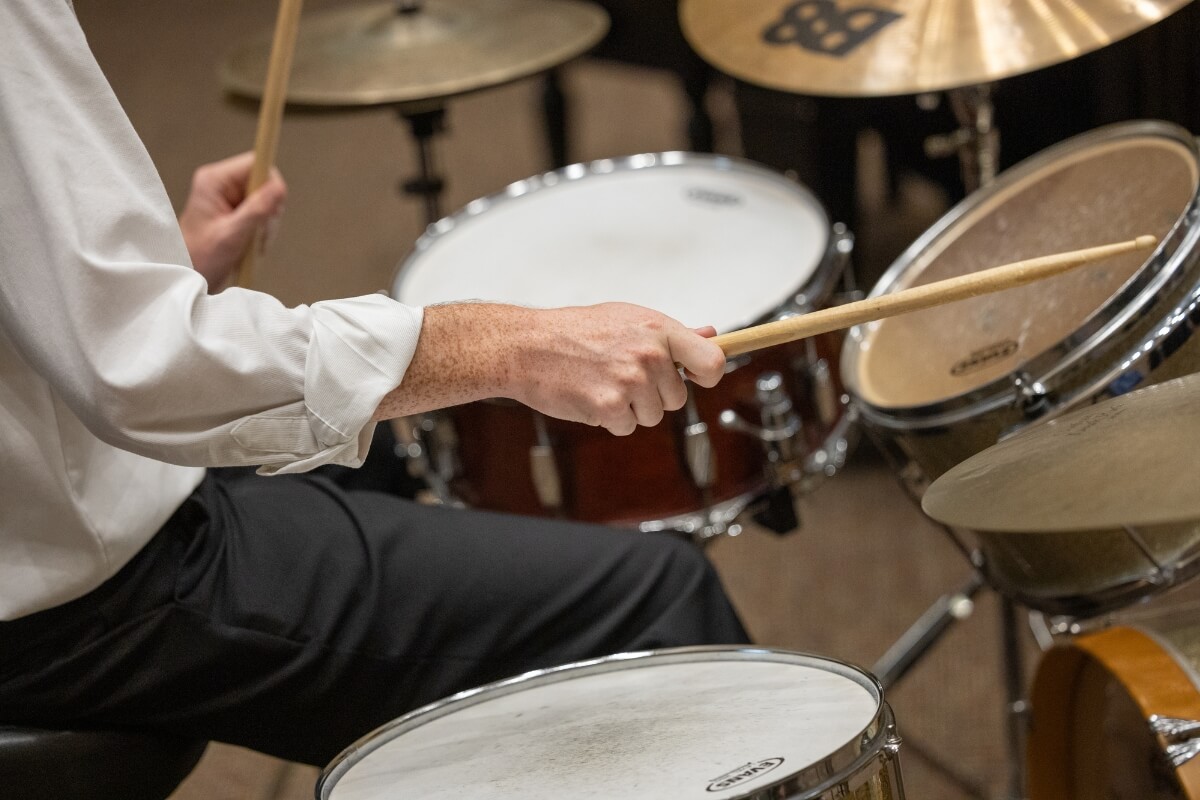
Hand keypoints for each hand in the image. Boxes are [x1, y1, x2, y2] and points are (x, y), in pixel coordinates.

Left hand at [178, 152, 286, 290]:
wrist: (189, 276)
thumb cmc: (201, 258)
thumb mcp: (232, 235)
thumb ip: (256, 210)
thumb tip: (280, 187)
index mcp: (215, 181)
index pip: (256, 164)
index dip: (270, 184)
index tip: (272, 210)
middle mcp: (222, 184)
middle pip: (264, 183)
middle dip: (269, 210)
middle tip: (259, 233)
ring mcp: (230, 197)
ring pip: (267, 200)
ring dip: (266, 223)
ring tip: (252, 243)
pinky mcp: (236, 210)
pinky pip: (262, 213)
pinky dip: (263, 230)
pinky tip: (252, 244)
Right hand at [510, 303, 725, 434]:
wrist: (527, 346)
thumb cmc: (574, 330)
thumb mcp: (626, 318)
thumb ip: (670, 334)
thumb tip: (710, 336)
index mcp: (658, 329)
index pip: (712, 361)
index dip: (708, 376)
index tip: (697, 378)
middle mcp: (649, 355)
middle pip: (677, 398)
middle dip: (653, 394)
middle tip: (621, 375)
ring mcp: (630, 381)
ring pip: (652, 415)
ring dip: (630, 408)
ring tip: (603, 383)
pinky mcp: (610, 406)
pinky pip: (626, 427)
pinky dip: (609, 419)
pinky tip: (591, 396)